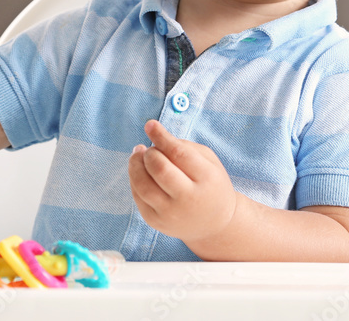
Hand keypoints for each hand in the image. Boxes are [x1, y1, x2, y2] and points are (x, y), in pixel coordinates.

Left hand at [128, 120, 237, 245]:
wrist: (214, 224)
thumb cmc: (210, 184)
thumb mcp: (209, 162)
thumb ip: (184, 146)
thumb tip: (155, 136)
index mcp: (206, 179)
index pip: (179, 154)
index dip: (161, 137)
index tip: (150, 125)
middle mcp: (189, 199)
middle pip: (159, 169)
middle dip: (149, 153)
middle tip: (149, 148)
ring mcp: (171, 213)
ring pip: (143, 185)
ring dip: (135, 164)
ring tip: (137, 155)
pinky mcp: (156, 222)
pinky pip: (138, 197)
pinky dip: (134, 179)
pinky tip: (140, 172)